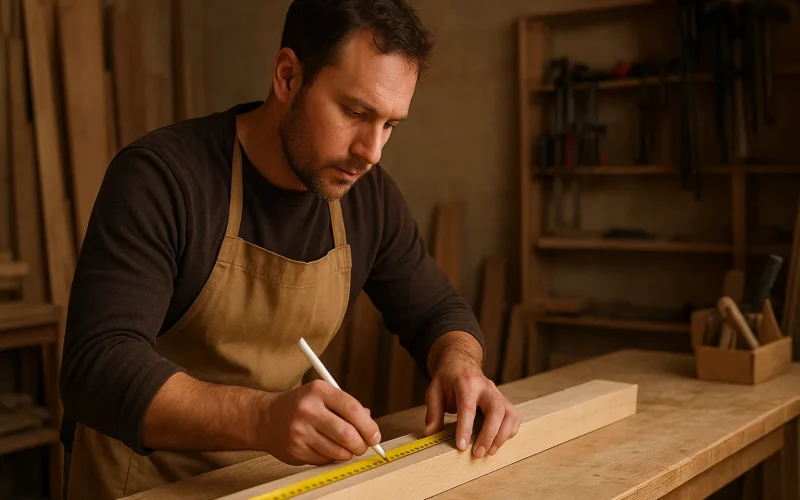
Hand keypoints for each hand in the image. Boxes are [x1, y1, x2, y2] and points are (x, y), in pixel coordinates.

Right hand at [258, 380, 380, 465]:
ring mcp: (300, 431)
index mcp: (319, 391)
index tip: (375, 436)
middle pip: (347, 434)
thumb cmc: (300, 406)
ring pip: (337, 451)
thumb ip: (348, 407)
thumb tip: (371, 426)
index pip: (352, 409)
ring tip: (343, 447)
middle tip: (363, 446)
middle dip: (361, 445)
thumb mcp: (322, 396)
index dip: (369, 426)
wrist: (266, 418)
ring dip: (347, 453)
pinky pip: (324, 460)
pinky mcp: (295, 450)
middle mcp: (308, 410)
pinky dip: (331, 458)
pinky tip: (324, 448)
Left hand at [424, 332, 521, 457]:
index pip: (468, 406)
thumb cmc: (447, 379)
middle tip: (478, 453)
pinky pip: (514, 416)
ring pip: (509, 414)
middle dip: (489, 434)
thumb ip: (433, 412)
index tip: (462, 446)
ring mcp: (497, 393)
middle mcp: (485, 387)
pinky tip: (498, 441)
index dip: (465, 427)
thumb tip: (430, 433)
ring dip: (502, 436)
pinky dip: (510, 431)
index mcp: (465, 383)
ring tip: (489, 452)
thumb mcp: (434, 391)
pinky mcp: (504, 400)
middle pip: (496, 410)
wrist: (460, 363)